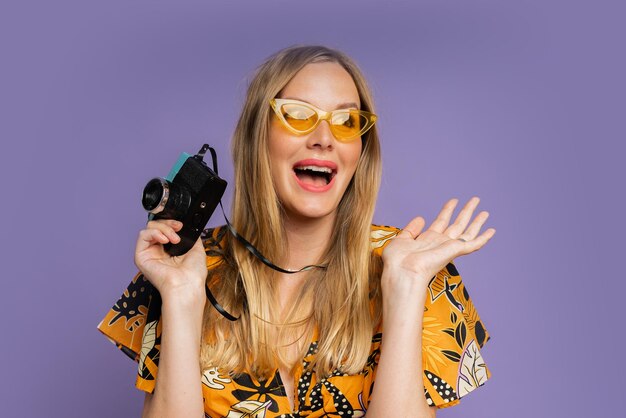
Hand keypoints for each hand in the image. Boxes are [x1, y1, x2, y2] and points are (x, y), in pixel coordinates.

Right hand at [134, 219, 207, 301]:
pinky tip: (165, 240)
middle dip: (168, 223)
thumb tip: (187, 227)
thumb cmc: (193, 273)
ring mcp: (149, 253)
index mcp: (170, 249)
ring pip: (150, 228)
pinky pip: (143, 235)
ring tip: (174, 239)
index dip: (171, 223)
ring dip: (164, 228)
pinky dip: (155, 233)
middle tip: (178, 229)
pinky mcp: (141, 256)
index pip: (165, 228)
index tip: (181, 225)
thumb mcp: (196, 248)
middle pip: (156, 225)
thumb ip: (190, 235)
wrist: (187, 285)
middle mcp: (158, 250)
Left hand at [381, 197, 495, 296]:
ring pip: (467, 231)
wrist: (402, 272)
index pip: (441, 222)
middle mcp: (440, 243)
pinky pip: (472, 244)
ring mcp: (448, 247)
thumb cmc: (397, 262)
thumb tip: (421, 218)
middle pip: (457, 224)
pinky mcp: (455, 251)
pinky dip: (483, 238)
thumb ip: (411, 229)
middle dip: (466, 212)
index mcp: (427, 240)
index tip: (453, 200)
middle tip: (475, 200)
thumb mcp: (401, 240)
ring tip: (485, 211)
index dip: (447, 210)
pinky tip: (492, 231)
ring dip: (477, 221)